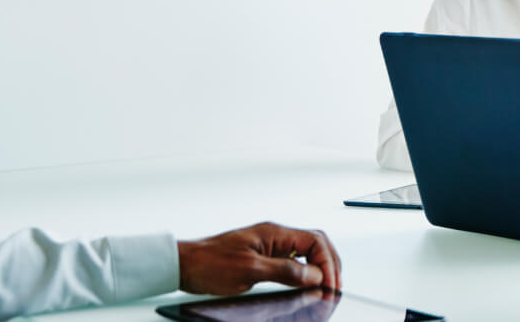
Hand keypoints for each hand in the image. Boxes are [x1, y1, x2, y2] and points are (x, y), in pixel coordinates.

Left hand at [177, 221, 341, 295]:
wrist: (184, 265)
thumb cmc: (209, 263)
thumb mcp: (250, 270)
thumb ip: (285, 271)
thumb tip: (314, 274)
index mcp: (274, 233)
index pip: (315, 241)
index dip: (327, 262)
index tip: (330, 284)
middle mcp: (274, 236)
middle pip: (316, 243)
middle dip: (330, 263)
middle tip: (334, 286)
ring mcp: (269, 245)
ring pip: (306, 252)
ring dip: (319, 267)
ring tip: (325, 286)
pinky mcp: (262, 257)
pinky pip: (292, 261)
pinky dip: (305, 271)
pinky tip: (305, 284)